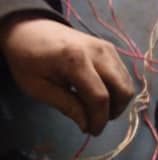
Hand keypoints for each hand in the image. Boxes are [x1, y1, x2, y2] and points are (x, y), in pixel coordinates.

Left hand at [0, 16, 133, 134]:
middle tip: (95, 120)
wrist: (29, 28)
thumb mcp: (38, 87)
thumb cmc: (28, 59)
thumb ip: (66, 106)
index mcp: (75, 60)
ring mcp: (107, 48)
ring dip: (116, 101)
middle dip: (113, 111)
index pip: (100, 97)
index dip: (99, 120)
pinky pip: (122, 74)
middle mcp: (98, 52)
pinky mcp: (109, 48)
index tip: (92, 131)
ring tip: (95, 107)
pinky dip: (115, 89)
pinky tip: (97, 93)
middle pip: (122, 90)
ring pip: (126, 83)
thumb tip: (87, 125)